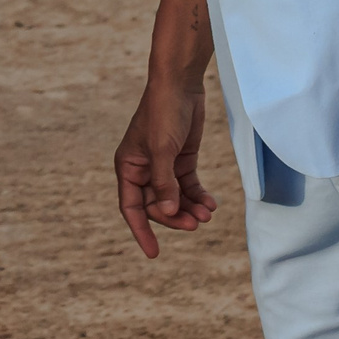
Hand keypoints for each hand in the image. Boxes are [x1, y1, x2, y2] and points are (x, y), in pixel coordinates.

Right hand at [114, 68, 218, 257]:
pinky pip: (188, 187)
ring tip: (207, 214)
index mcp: (128, 166)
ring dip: (190, 209)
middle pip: (156, 206)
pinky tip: (211, 204)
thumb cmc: (164, 114)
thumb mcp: (162, 150)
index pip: (131, 207)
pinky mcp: (181, 160)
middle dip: (175, 217)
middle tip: (196, 224)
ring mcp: (163, 166)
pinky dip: (199, 197)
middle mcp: (143, 169)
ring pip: (175, 199)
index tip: (154, 253)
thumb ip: (164, 183)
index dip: (142, 231)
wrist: (180, 85)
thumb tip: (166, 212)